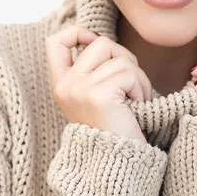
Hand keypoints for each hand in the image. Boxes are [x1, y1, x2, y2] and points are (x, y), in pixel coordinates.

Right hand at [45, 25, 155, 140]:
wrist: (115, 162)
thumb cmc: (112, 129)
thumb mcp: (92, 97)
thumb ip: (91, 70)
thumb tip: (100, 40)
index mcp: (60, 84)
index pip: (55, 41)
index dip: (77, 32)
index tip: (94, 43)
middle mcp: (65, 85)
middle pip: (100, 42)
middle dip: (123, 57)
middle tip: (129, 84)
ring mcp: (79, 89)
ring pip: (120, 58)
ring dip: (138, 77)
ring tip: (135, 99)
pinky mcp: (99, 95)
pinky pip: (130, 73)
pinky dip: (141, 88)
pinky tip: (137, 105)